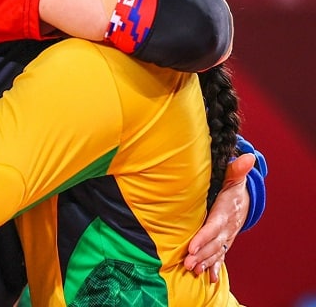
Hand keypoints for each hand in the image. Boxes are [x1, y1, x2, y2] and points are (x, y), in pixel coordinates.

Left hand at [184, 153, 255, 281]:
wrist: (242, 200)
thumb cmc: (233, 186)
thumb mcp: (234, 177)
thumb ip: (236, 169)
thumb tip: (248, 157)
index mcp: (225, 213)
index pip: (213, 227)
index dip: (203, 238)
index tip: (192, 247)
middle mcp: (227, 228)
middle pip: (214, 244)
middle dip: (201, 255)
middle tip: (187, 263)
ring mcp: (226, 237)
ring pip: (216, 252)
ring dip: (204, 262)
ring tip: (192, 270)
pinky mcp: (224, 242)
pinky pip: (220, 256)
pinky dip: (215, 267)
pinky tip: (209, 279)